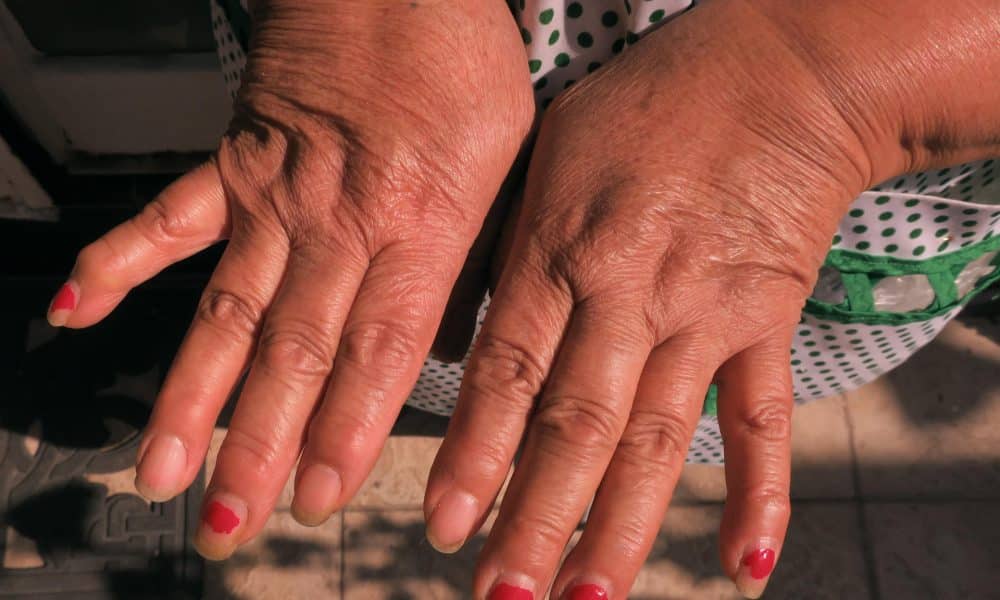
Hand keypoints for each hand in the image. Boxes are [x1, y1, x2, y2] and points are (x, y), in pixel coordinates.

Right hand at [48, 0, 532, 558]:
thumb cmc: (460, 61)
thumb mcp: (510, 164)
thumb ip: (477, 262)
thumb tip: (455, 350)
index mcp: (420, 220)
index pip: (379, 349)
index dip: (345, 431)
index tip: (318, 496)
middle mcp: (339, 217)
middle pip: (293, 350)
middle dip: (262, 445)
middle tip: (235, 519)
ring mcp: (276, 191)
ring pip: (228, 309)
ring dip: (192, 395)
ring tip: (162, 467)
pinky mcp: (234, 159)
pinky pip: (168, 217)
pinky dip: (118, 263)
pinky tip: (78, 312)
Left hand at [425, 2, 890, 597]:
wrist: (780, 73)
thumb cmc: (648, 106)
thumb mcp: (551, 153)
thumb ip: (512, 247)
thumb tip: (466, 336)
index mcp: (562, 247)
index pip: (506, 369)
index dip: (473, 454)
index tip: (443, 530)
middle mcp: (629, 290)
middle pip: (576, 421)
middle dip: (536, 515)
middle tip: (503, 595)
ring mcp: (704, 311)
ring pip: (658, 436)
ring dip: (623, 526)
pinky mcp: (768, 320)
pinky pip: (764, 418)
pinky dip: (760, 492)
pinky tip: (745, 566)